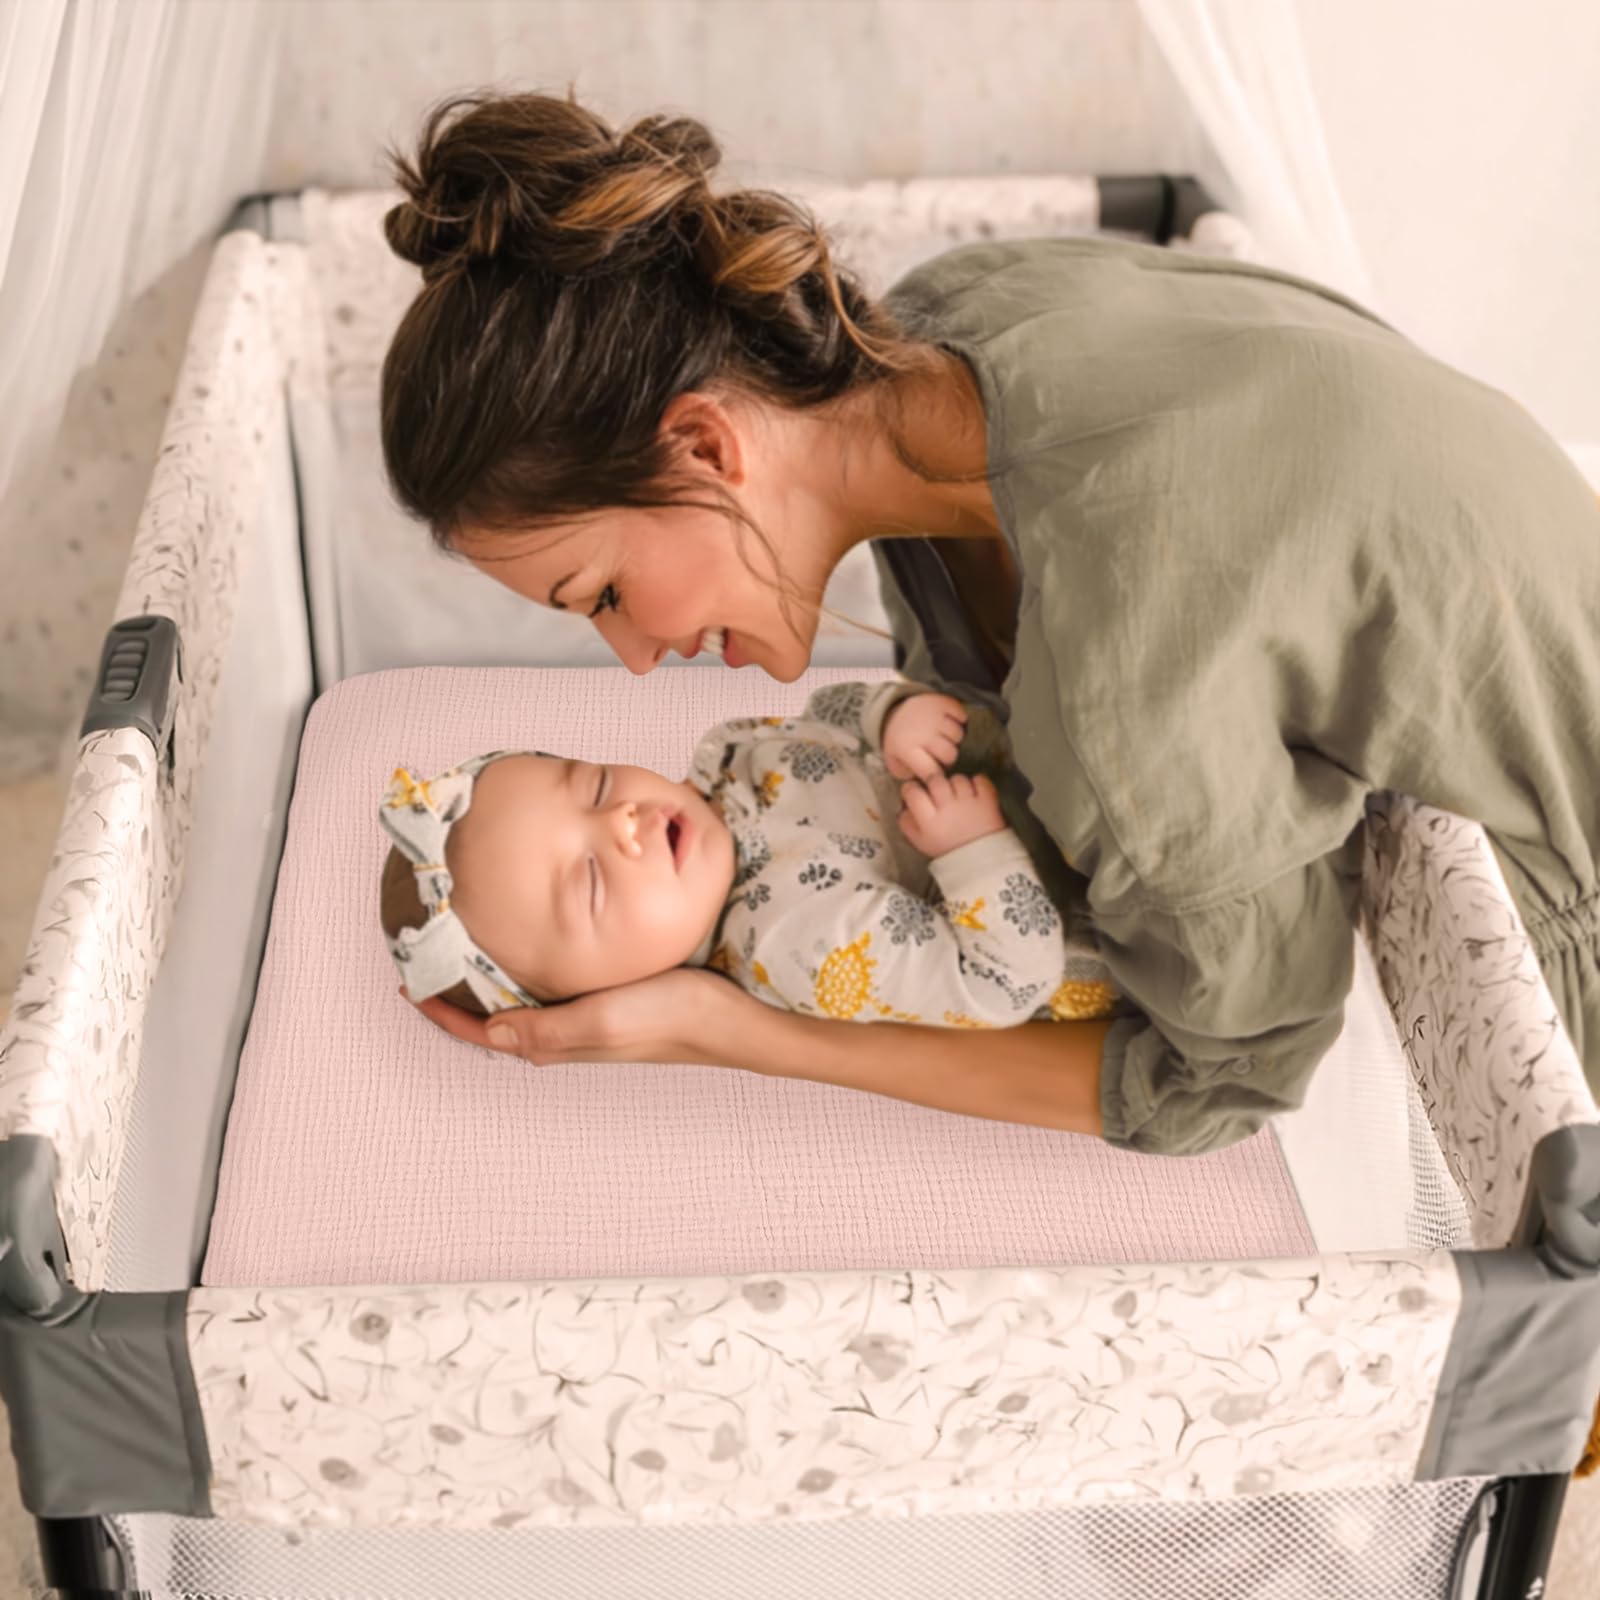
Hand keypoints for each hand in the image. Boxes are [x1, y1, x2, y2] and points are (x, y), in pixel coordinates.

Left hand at [404, 966, 741, 1066]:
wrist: (736, 1019)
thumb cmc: (675, 1019)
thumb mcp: (604, 1021)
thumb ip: (547, 1030)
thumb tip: (486, 1030)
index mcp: (556, 1040)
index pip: (482, 1031)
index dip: (442, 1012)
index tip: (409, 983)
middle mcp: (566, 1031)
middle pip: (496, 1017)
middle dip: (461, 993)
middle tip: (434, 954)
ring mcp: (590, 1016)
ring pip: (524, 1000)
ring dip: (495, 979)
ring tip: (471, 944)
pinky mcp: (613, 998)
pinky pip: (554, 987)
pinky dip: (530, 968)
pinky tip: (538, 944)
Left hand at [882, 692, 965, 780]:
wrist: (895, 711)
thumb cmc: (899, 742)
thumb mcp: (894, 761)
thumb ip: (907, 776)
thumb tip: (925, 783)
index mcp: (907, 749)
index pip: (931, 771)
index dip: (937, 776)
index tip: (937, 775)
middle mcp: (922, 733)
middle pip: (950, 754)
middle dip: (948, 758)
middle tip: (941, 755)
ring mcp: (933, 717)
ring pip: (958, 735)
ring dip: (954, 739)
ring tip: (945, 739)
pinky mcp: (941, 703)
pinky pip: (961, 715)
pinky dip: (960, 720)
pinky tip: (951, 724)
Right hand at [897, 769, 1004, 857]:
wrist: (980, 861)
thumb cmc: (948, 849)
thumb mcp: (920, 842)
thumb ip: (907, 823)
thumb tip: (904, 806)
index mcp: (929, 820)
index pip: (913, 793)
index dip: (911, 789)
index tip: (914, 791)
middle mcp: (948, 808)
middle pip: (935, 780)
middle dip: (934, 783)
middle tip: (938, 792)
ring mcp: (968, 803)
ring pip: (958, 778)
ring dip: (957, 784)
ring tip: (958, 795)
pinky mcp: (987, 801)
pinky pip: (980, 780)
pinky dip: (978, 782)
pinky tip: (975, 791)